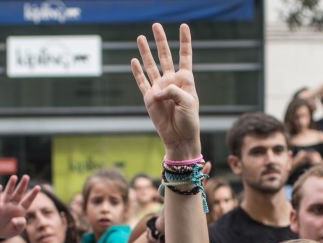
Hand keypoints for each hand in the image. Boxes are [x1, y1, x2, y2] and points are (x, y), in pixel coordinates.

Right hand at [0, 175, 38, 240]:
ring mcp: (4, 206)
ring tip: (14, 177)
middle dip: (22, 185)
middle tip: (26, 176)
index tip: (38, 187)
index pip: (28, 201)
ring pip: (8, 194)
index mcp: (20, 211)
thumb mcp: (18, 229)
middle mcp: (13, 206)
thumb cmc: (9, 230)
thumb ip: (21, 224)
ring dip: (11, 185)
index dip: (33, 194)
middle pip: (19, 194)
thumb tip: (16, 219)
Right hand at [131, 23, 200, 159]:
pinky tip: (134, 60)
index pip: (185, 56)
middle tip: (156, 25)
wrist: (180, 137)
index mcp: (185, 80)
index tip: (183, 26)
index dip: (184, 41)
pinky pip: (142, 81)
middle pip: (165, 56)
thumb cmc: (188, 120)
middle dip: (161, 41)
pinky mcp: (149, 98)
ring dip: (146, 52)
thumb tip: (155, 89)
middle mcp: (172, 81)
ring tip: (141, 37)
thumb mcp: (187, 102)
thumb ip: (173, 90)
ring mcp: (159, 89)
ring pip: (151, 66)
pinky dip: (137, 72)